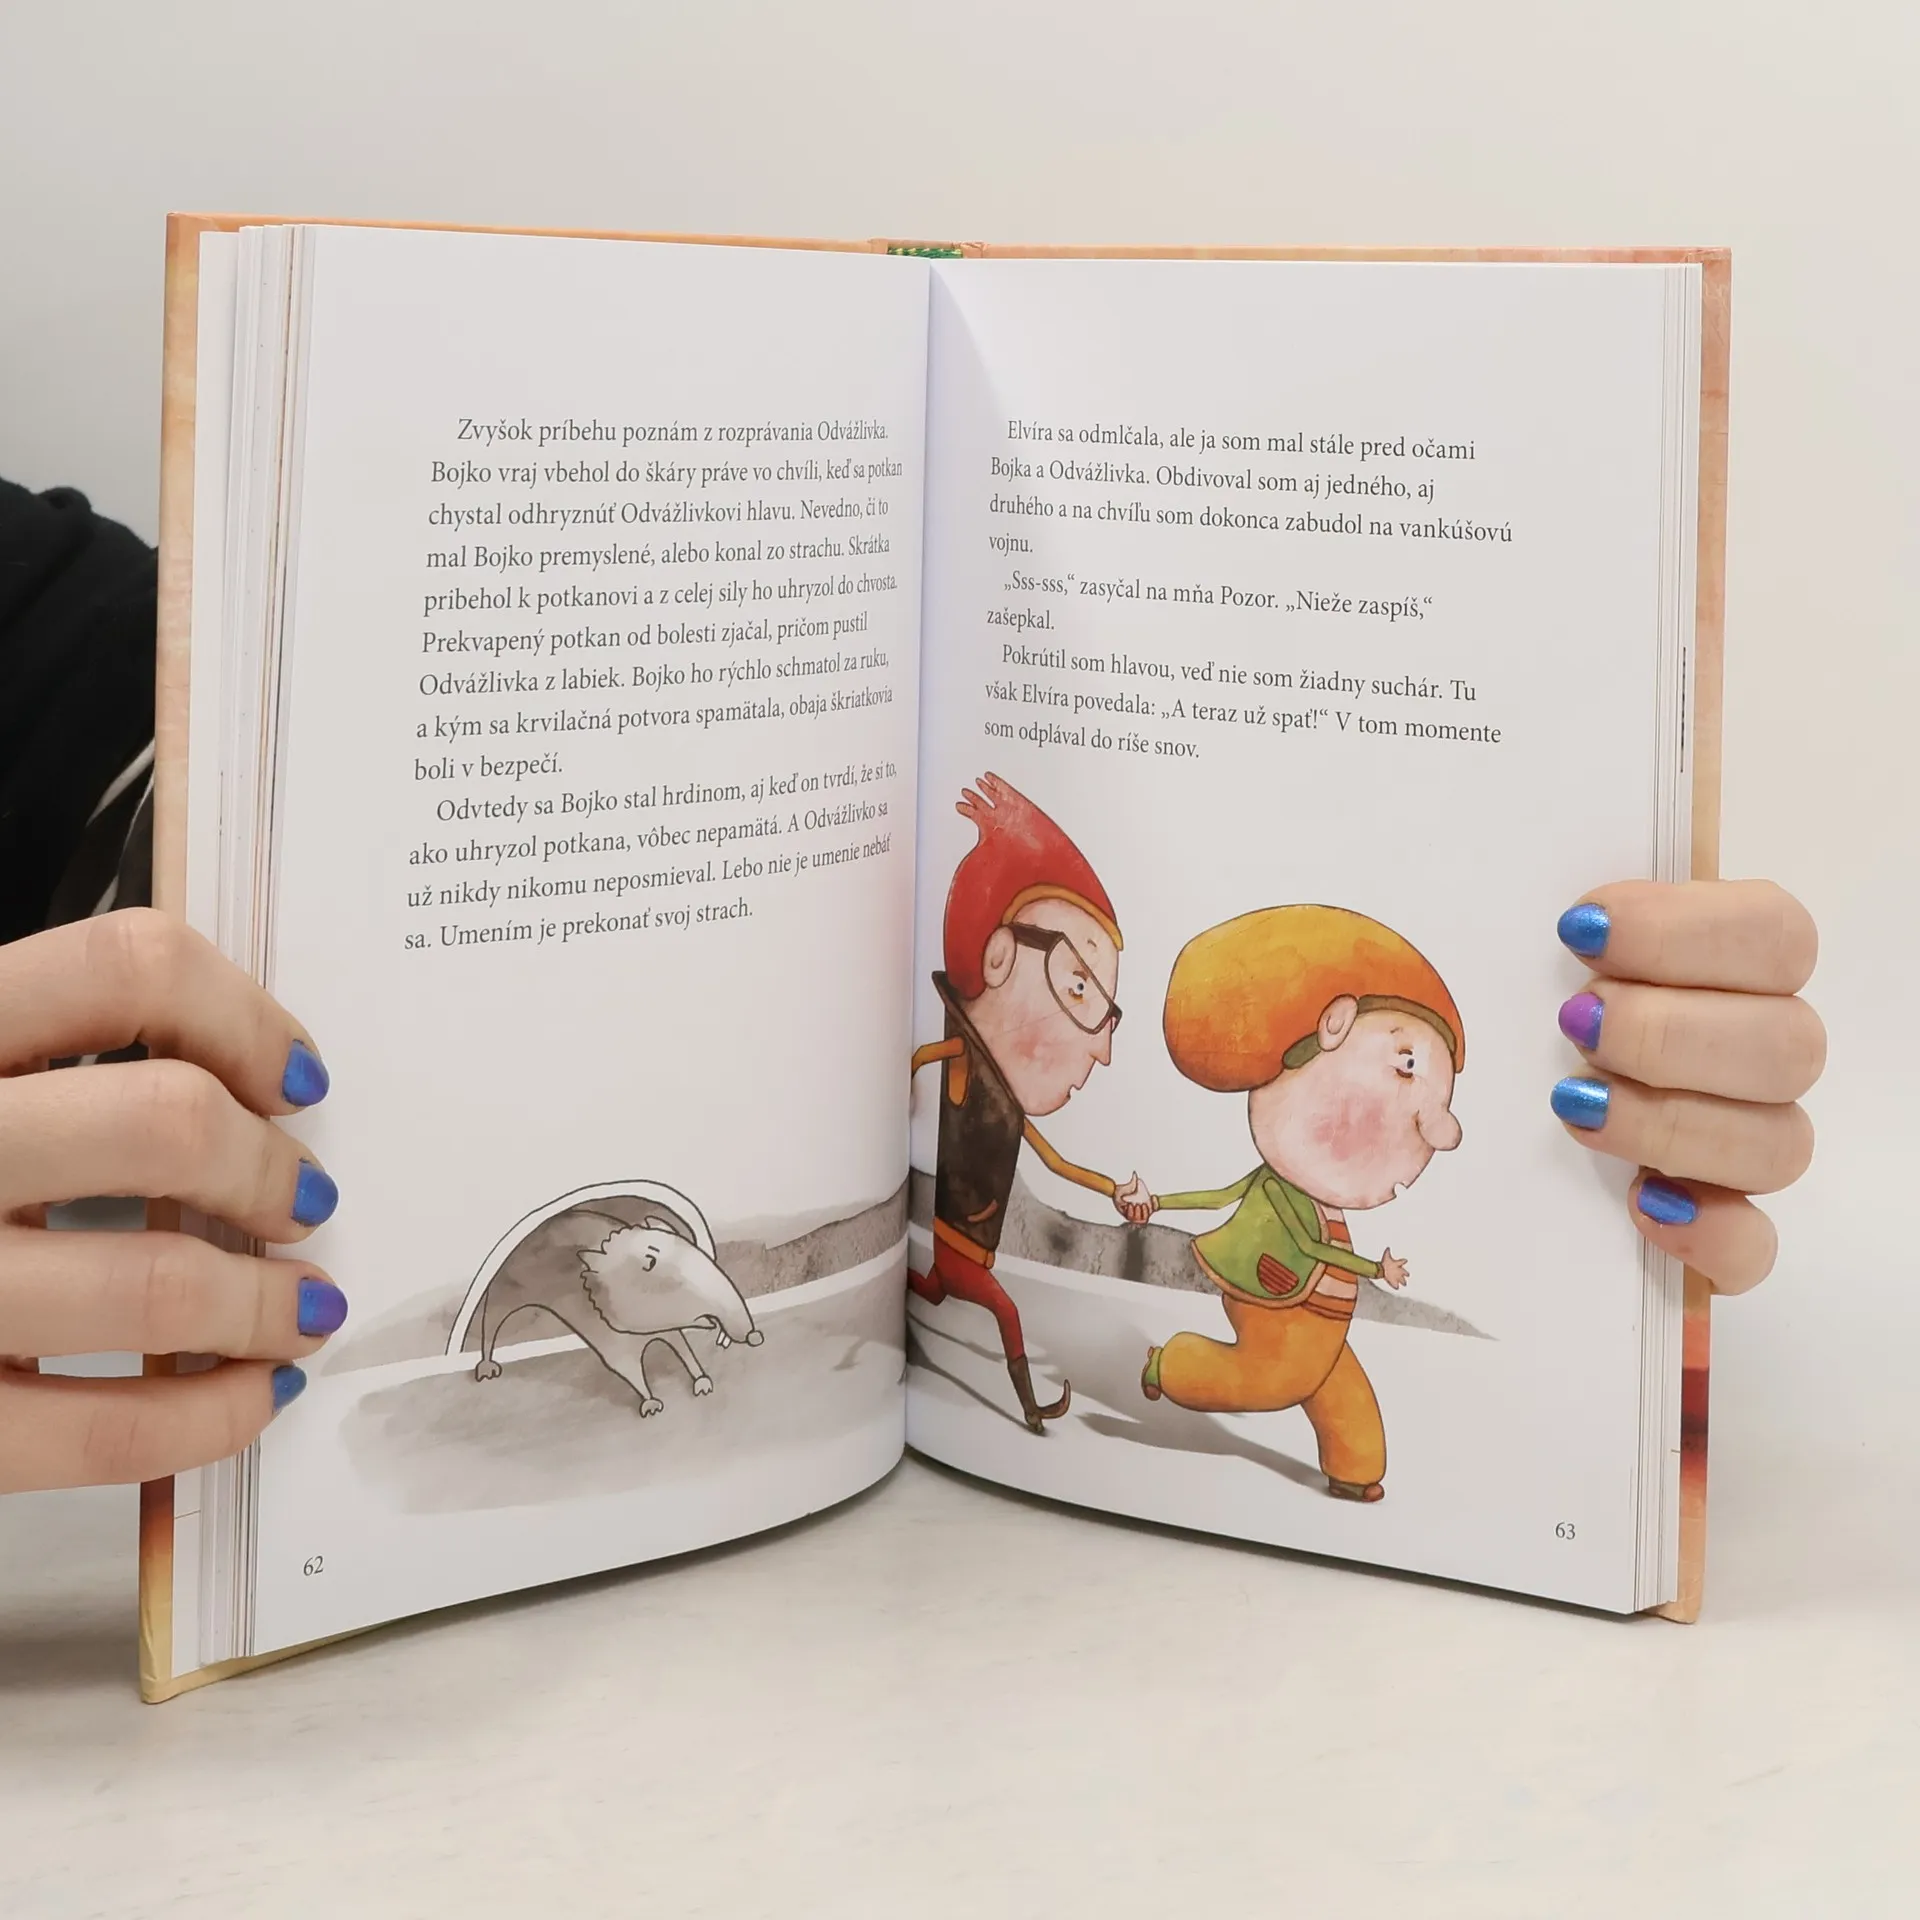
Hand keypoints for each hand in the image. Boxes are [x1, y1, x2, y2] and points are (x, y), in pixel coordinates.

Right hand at [0, 911, 345, 1491]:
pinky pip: (112, 1432)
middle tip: (302, 1203)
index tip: (295, 1080)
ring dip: (269, 1303)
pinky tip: (250, 1392)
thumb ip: (64, 1064)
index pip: (125, 967)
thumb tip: (258, 1092)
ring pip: (158, 1283)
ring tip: (299, 1307)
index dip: (245, 1019)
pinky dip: (217, 1413)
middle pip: (165, 1120)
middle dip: (267, 1170)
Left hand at [1113, 1173, 1155, 1224]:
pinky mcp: (1127, 1215)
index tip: (1153, 1197)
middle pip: (1148, 1215)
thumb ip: (1135, 1179)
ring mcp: (1134, 1214)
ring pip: (1140, 1219)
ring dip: (1139, 1212)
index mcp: (1146, 1204)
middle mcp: (1141, 1210)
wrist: (1116, 1192)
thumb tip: (1134, 1173)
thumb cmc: (1127, 1189)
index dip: (1156, 1204)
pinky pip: (1130, 1217)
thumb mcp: (1133, 1184)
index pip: (1155, 1207)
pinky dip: (1131, 1211)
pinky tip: (1130, 1205)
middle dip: (1146, 1211)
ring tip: (1136, 1205)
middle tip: (1143, 1204)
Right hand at [1377, 1250, 1409, 1288]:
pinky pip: (1396, 1286)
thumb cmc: (1385, 1263)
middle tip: (1408, 1274)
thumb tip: (1388, 1247)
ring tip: (1405, 1284)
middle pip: (1405, 1273)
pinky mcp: (1394, 1282)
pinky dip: (1396, 1287)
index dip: (1404, 1261)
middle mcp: (1400, 1271)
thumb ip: (1387, 1252)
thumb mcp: (1386, 1256)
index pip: (1403, 1261)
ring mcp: (1397, 1277)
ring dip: (1403, 1282)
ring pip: (1402, 1281)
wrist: (1382, 1270)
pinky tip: (1396, 1288)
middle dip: (1406, 1274)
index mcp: (1398, 1264)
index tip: (1406, 1260)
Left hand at [1553, 880, 1822, 1294]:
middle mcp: (1759, 1050)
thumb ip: (1553, 911)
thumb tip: (1557, 911)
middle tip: (1574, 1022)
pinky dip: (1709, 1236)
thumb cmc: (1516, 994)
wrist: (1478, 1100)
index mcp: (1733, 962)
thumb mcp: (1520, 937)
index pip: (1777, 932)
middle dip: (1669, 1033)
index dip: (1687, 930)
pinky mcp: (1719, 1225)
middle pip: (1791, 1045)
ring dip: (1673, 1123)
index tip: (1578, 930)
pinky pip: (1753, 1247)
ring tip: (1575, 1103)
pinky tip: (1643, 1205)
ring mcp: (1747, 1141)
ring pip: (1780, 1144)